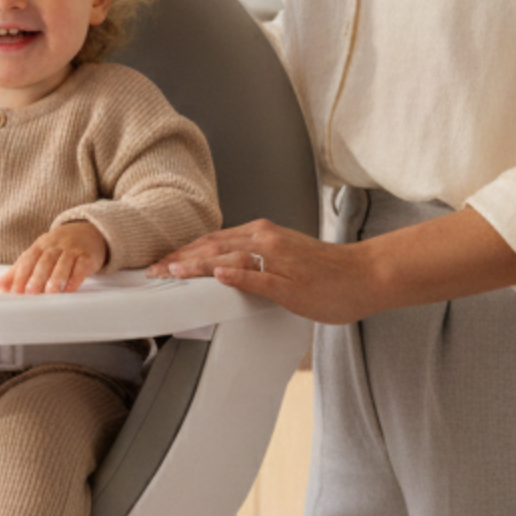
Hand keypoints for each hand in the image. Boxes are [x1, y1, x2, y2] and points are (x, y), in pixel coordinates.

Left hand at [0, 220, 109, 294]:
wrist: (87, 232)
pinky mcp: (88, 256)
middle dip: (38, 276)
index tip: (16, 290)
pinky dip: (76, 277)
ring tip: (51, 292)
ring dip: (57, 277)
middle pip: (46, 260)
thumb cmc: (57, 248)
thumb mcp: (37, 254)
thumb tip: (1, 286)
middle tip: (31, 292)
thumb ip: (19, 270)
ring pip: (64, 262)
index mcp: (40, 245)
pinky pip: (82, 265)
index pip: (29, 258)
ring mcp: (73, 250)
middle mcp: (56, 245)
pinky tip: (70, 288)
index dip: (22, 274)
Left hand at [150, 209, 515, 324]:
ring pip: (228, 258)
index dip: (181, 251)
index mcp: (261, 234)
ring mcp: (277, 260)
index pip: (211, 240)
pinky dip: (235, 275)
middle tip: (150, 270)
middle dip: (178, 258)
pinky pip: (258, 277)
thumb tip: (222, 272)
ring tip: (170, 272)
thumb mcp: (281, 260)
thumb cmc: (327, 272)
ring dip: (196, 265)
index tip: (157, 261)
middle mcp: (265, 240)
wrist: (365, 274)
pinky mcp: (289, 282)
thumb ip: (251, 262)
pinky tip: (216, 277)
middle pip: (211, 246)